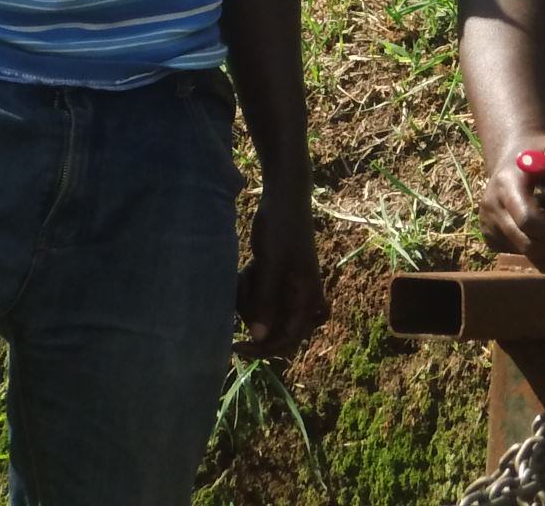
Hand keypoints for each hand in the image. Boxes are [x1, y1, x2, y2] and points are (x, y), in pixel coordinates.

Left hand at [237, 185, 328, 356]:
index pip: (288, 340)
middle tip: (246, 288)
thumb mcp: (272, 264)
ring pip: (263, 313)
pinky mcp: (276, 279)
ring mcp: (288, 288)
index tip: (236, 346)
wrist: (284, 195)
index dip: (263, 350)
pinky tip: (246, 269)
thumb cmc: (282, 227)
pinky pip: (258, 297)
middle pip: (274, 329)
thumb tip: (260, 339)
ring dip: (248, 298)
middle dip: (254, 313)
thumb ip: (267, 301)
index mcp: (308, 297)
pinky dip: (248, 288)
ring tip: (246, 272)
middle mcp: (300, 297)